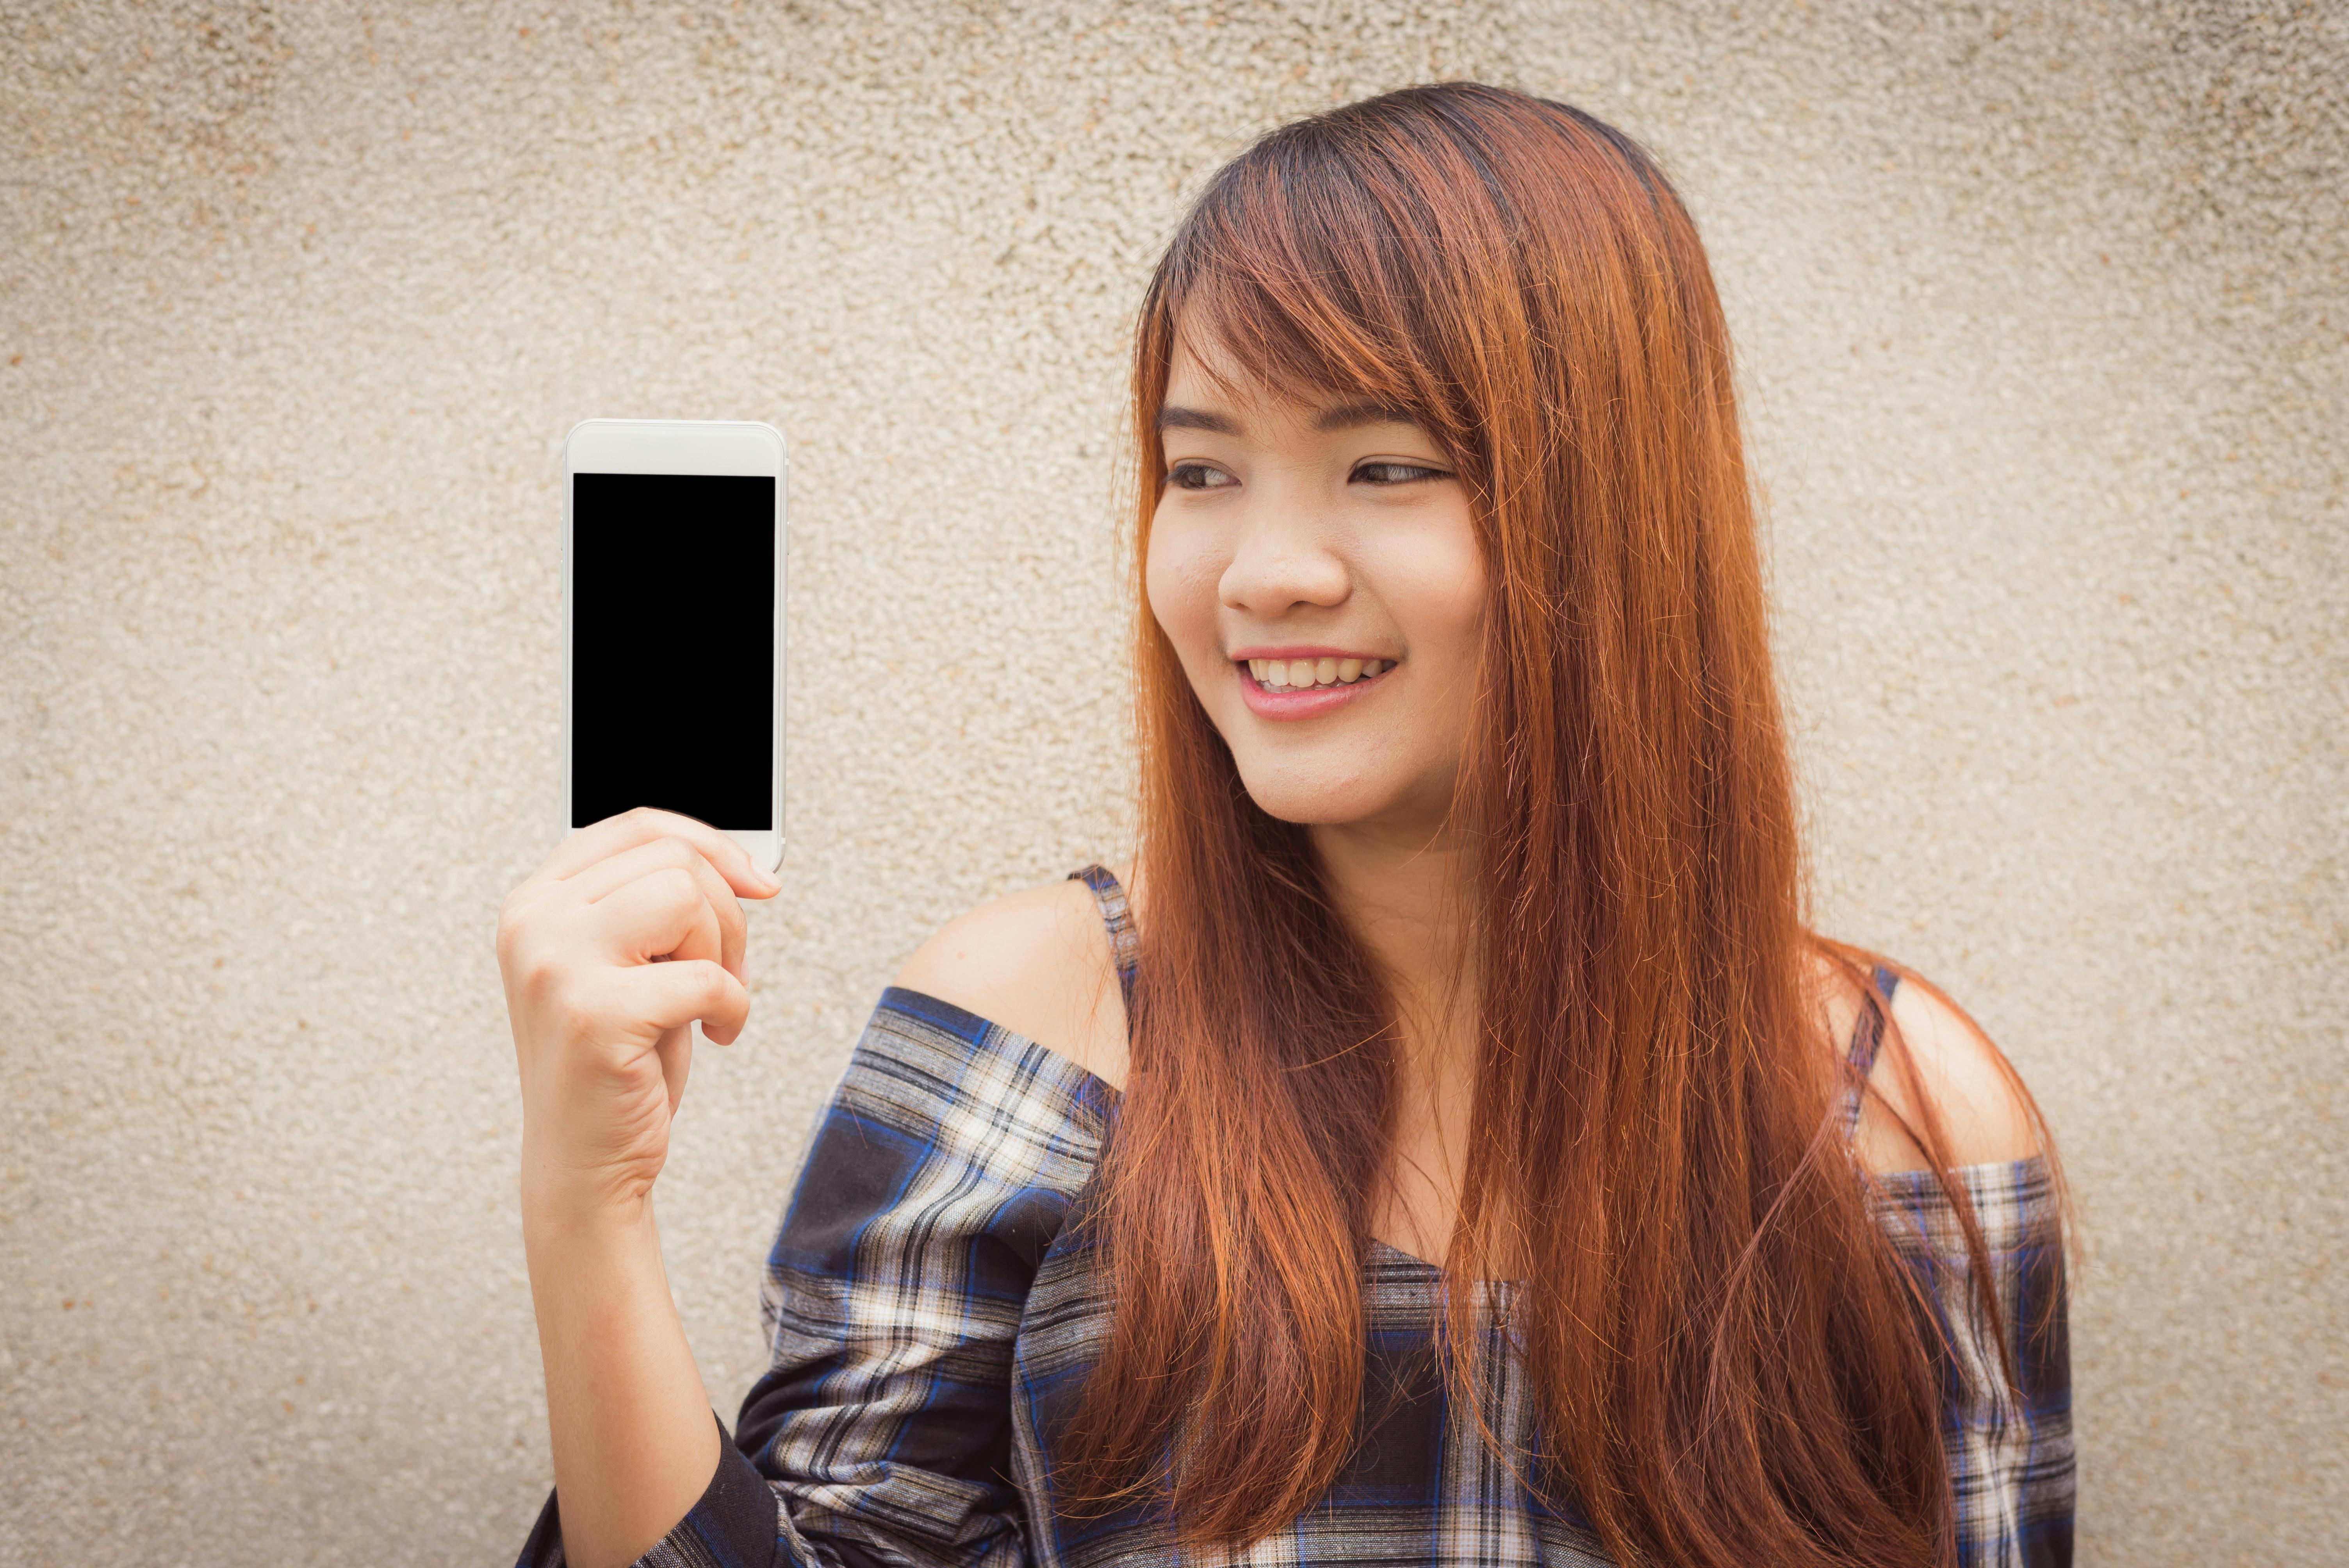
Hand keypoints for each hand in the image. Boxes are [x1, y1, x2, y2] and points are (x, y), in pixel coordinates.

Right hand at [496, 806, 779, 1215]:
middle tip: (727, 973)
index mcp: (535, 902)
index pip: (636, 827)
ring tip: (712, 1002)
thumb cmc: (619, 1060)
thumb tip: (749, 863)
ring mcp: (556, 965)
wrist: (585, 1161)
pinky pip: (706, 977)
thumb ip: (655, 903)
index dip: (711, 844)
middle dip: (726, 913)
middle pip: (672, 858)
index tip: (760, 881)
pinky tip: (716, 1035)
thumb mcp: (631, 963)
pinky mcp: (594, 1014)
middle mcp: (533, 923)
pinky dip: (734, 1007)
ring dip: (724, 953)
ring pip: (686, 897)